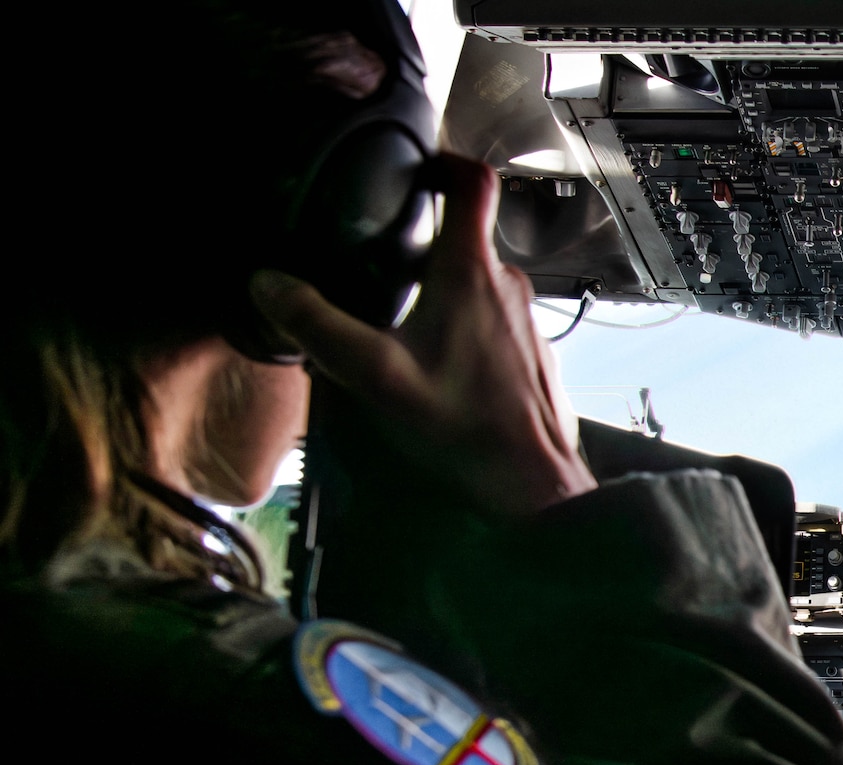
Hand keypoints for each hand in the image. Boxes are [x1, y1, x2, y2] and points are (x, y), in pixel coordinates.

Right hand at [248, 154, 594, 517]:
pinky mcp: (533, 353)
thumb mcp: (375, 375)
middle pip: (465, 236)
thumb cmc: (464, 428)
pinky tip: (436, 362)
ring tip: (400, 320)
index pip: (473, 181)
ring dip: (440, 288)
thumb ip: (317, 326)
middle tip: (380, 263)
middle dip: (422, 243)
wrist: (531, 483)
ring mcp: (527, 320)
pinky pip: (494, 319)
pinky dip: (463, 324)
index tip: (414, 170)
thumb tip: (269, 286)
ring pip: (479, 281)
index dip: (444, 161)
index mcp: (472, 272)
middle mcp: (508, 286)